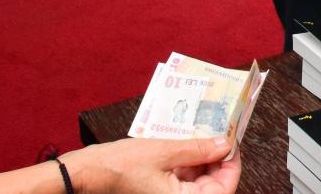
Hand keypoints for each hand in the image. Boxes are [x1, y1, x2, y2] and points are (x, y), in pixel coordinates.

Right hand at [62, 135, 240, 193]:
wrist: (87, 172)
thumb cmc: (120, 166)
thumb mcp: (165, 151)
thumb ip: (198, 149)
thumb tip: (225, 144)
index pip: (223, 189)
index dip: (232, 164)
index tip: (233, 141)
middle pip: (211, 185)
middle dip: (216, 159)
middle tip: (219, 132)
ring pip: (197, 181)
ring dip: (201, 159)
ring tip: (202, 133)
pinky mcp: (159, 192)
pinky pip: (182, 180)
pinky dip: (186, 163)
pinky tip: (185, 143)